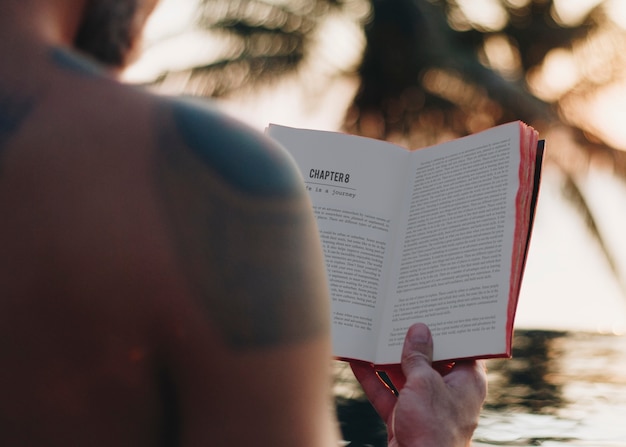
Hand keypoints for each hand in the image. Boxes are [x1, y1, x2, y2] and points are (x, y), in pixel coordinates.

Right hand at [350, 323, 486, 446]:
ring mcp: (425, 405)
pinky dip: (373, 379)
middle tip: (397, 316)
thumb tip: (418, 330)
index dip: (448, 329)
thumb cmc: (433, 429)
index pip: (461, 348)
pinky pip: (387, 392)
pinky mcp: (404, 418)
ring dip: (387, 359)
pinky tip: (357, 361)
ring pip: (405, 375)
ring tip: (373, 333)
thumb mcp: (425, 383)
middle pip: (428, 359)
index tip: (435, 309)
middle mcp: (448, 392)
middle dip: (410, 342)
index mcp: (467, 382)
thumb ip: (419, 356)